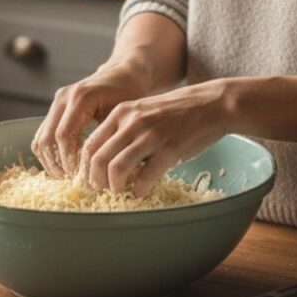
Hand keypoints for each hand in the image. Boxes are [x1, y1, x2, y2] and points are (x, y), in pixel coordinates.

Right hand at [32, 62, 149, 176]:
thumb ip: (110, 137)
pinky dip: (49, 152)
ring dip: (50, 160)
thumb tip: (105, 169)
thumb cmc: (129, 94)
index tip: (79, 176)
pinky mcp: (55, 107)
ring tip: (66, 176)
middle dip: (57, 163)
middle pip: (47, 138)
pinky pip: (43, 134)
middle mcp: (63, 97)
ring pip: (40, 138)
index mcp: (80, 98)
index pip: (63, 136)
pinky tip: (64, 164)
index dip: (68, 160)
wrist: (124, 73)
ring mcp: (56, 101)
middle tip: (71, 180)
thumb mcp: (123, 114)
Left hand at [78, 80, 228, 195]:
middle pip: (97, 158)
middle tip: (100, 191)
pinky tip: (141, 191)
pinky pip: (145, 176)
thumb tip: (106, 161)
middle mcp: (131, 122)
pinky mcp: (169, 149)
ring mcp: (150, 135)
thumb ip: (124, 130)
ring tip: (119, 192)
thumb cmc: (176, 112)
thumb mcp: (143, 112)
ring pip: (116, 168)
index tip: (89, 179)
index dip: (84, 167)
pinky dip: (139, 189)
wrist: (212, 104)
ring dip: (114, 186)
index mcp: (120, 113)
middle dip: (95, 181)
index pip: (89, 144)